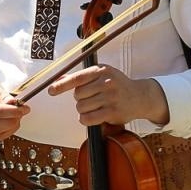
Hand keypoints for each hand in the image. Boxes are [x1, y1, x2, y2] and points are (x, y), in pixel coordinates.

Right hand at [0, 80, 28, 140]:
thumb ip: (1, 93)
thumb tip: (12, 102)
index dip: (15, 110)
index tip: (25, 107)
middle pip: (8, 123)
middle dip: (17, 114)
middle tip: (17, 105)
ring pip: (12, 127)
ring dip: (15, 118)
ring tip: (8, 110)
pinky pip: (12, 131)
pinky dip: (13, 123)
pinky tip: (6, 117)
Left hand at [47, 64, 169, 126]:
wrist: (140, 96)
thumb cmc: (116, 84)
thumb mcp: (101, 75)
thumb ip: (80, 77)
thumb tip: (58, 79)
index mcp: (101, 70)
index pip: (77, 78)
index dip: (62, 85)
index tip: (50, 91)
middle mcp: (106, 82)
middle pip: (77, 95)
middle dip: (80, 99)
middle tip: (92, 98)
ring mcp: (110, 97)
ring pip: (81, 107)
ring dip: (84, 110)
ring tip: (95, 106)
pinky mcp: (113, 112)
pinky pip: (88, 118)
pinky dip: (86, 119)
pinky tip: (93, 116)